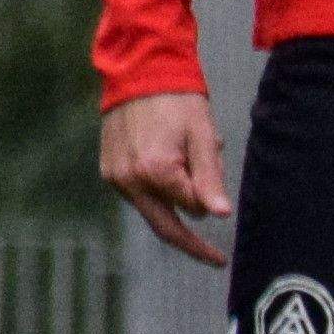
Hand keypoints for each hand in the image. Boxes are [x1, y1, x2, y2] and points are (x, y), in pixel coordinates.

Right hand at [97, 91, 230, 263]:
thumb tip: (219, 215)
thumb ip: (210, 178)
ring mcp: (115, 177)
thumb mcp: (203, 137)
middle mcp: (129, 179)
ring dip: (177, 203)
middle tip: (215, 260)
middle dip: (191, 244)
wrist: (141, 74)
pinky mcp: (108, 171)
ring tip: (192, 162)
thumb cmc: (178, 102)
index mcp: (155, 171)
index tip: (225, 229)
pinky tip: (174, 162)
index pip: (191, 209)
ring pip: (152, 210)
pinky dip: (161, 191)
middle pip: (164, 226)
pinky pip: (140, 195)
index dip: (210, 208)